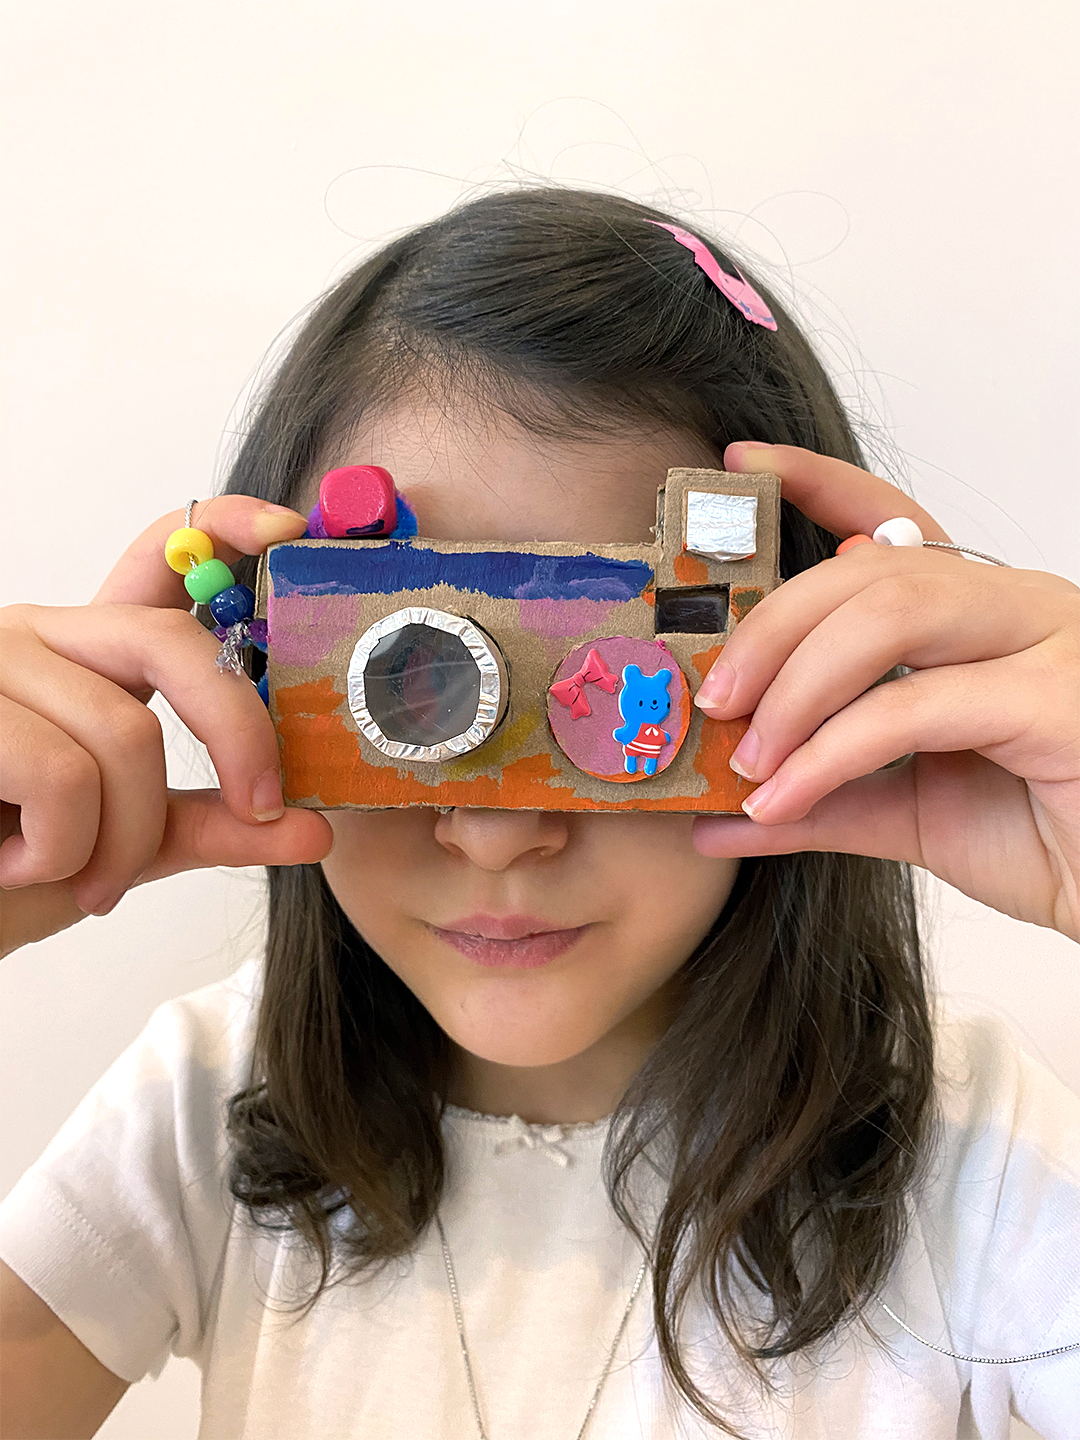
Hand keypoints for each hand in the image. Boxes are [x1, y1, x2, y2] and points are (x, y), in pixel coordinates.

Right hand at [0, 498, 332, 956]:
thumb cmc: (9, 869)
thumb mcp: (127, 844)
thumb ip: (214, 828)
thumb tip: (317, 832)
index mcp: (88, 657)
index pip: (158, 558)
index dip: (224, 525)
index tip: (287, 529)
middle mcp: (39, 637)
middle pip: (174, 644)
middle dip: (240, 736)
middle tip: (260, 808)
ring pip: (127, 736)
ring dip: (123, 842)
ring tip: (77, 876)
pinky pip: (63, 776)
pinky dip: (63, 850)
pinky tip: (19, 865)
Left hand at [693, 443, 1079, 940]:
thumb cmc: (1045, 840)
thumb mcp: (905, 810)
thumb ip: (818, 795)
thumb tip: (719, 812)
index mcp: (982, 613)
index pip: (895, 521)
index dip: (818, 483)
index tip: (741, 468)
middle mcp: (1019, 605)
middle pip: (871, 568)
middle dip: (772, 627)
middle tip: (715, 698)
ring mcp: (1046, 641)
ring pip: (890, 611)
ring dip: (795, 685)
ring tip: (748, 756)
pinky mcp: (1056, 700)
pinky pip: (912, 705)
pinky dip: (829, 753)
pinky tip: (783, 797)